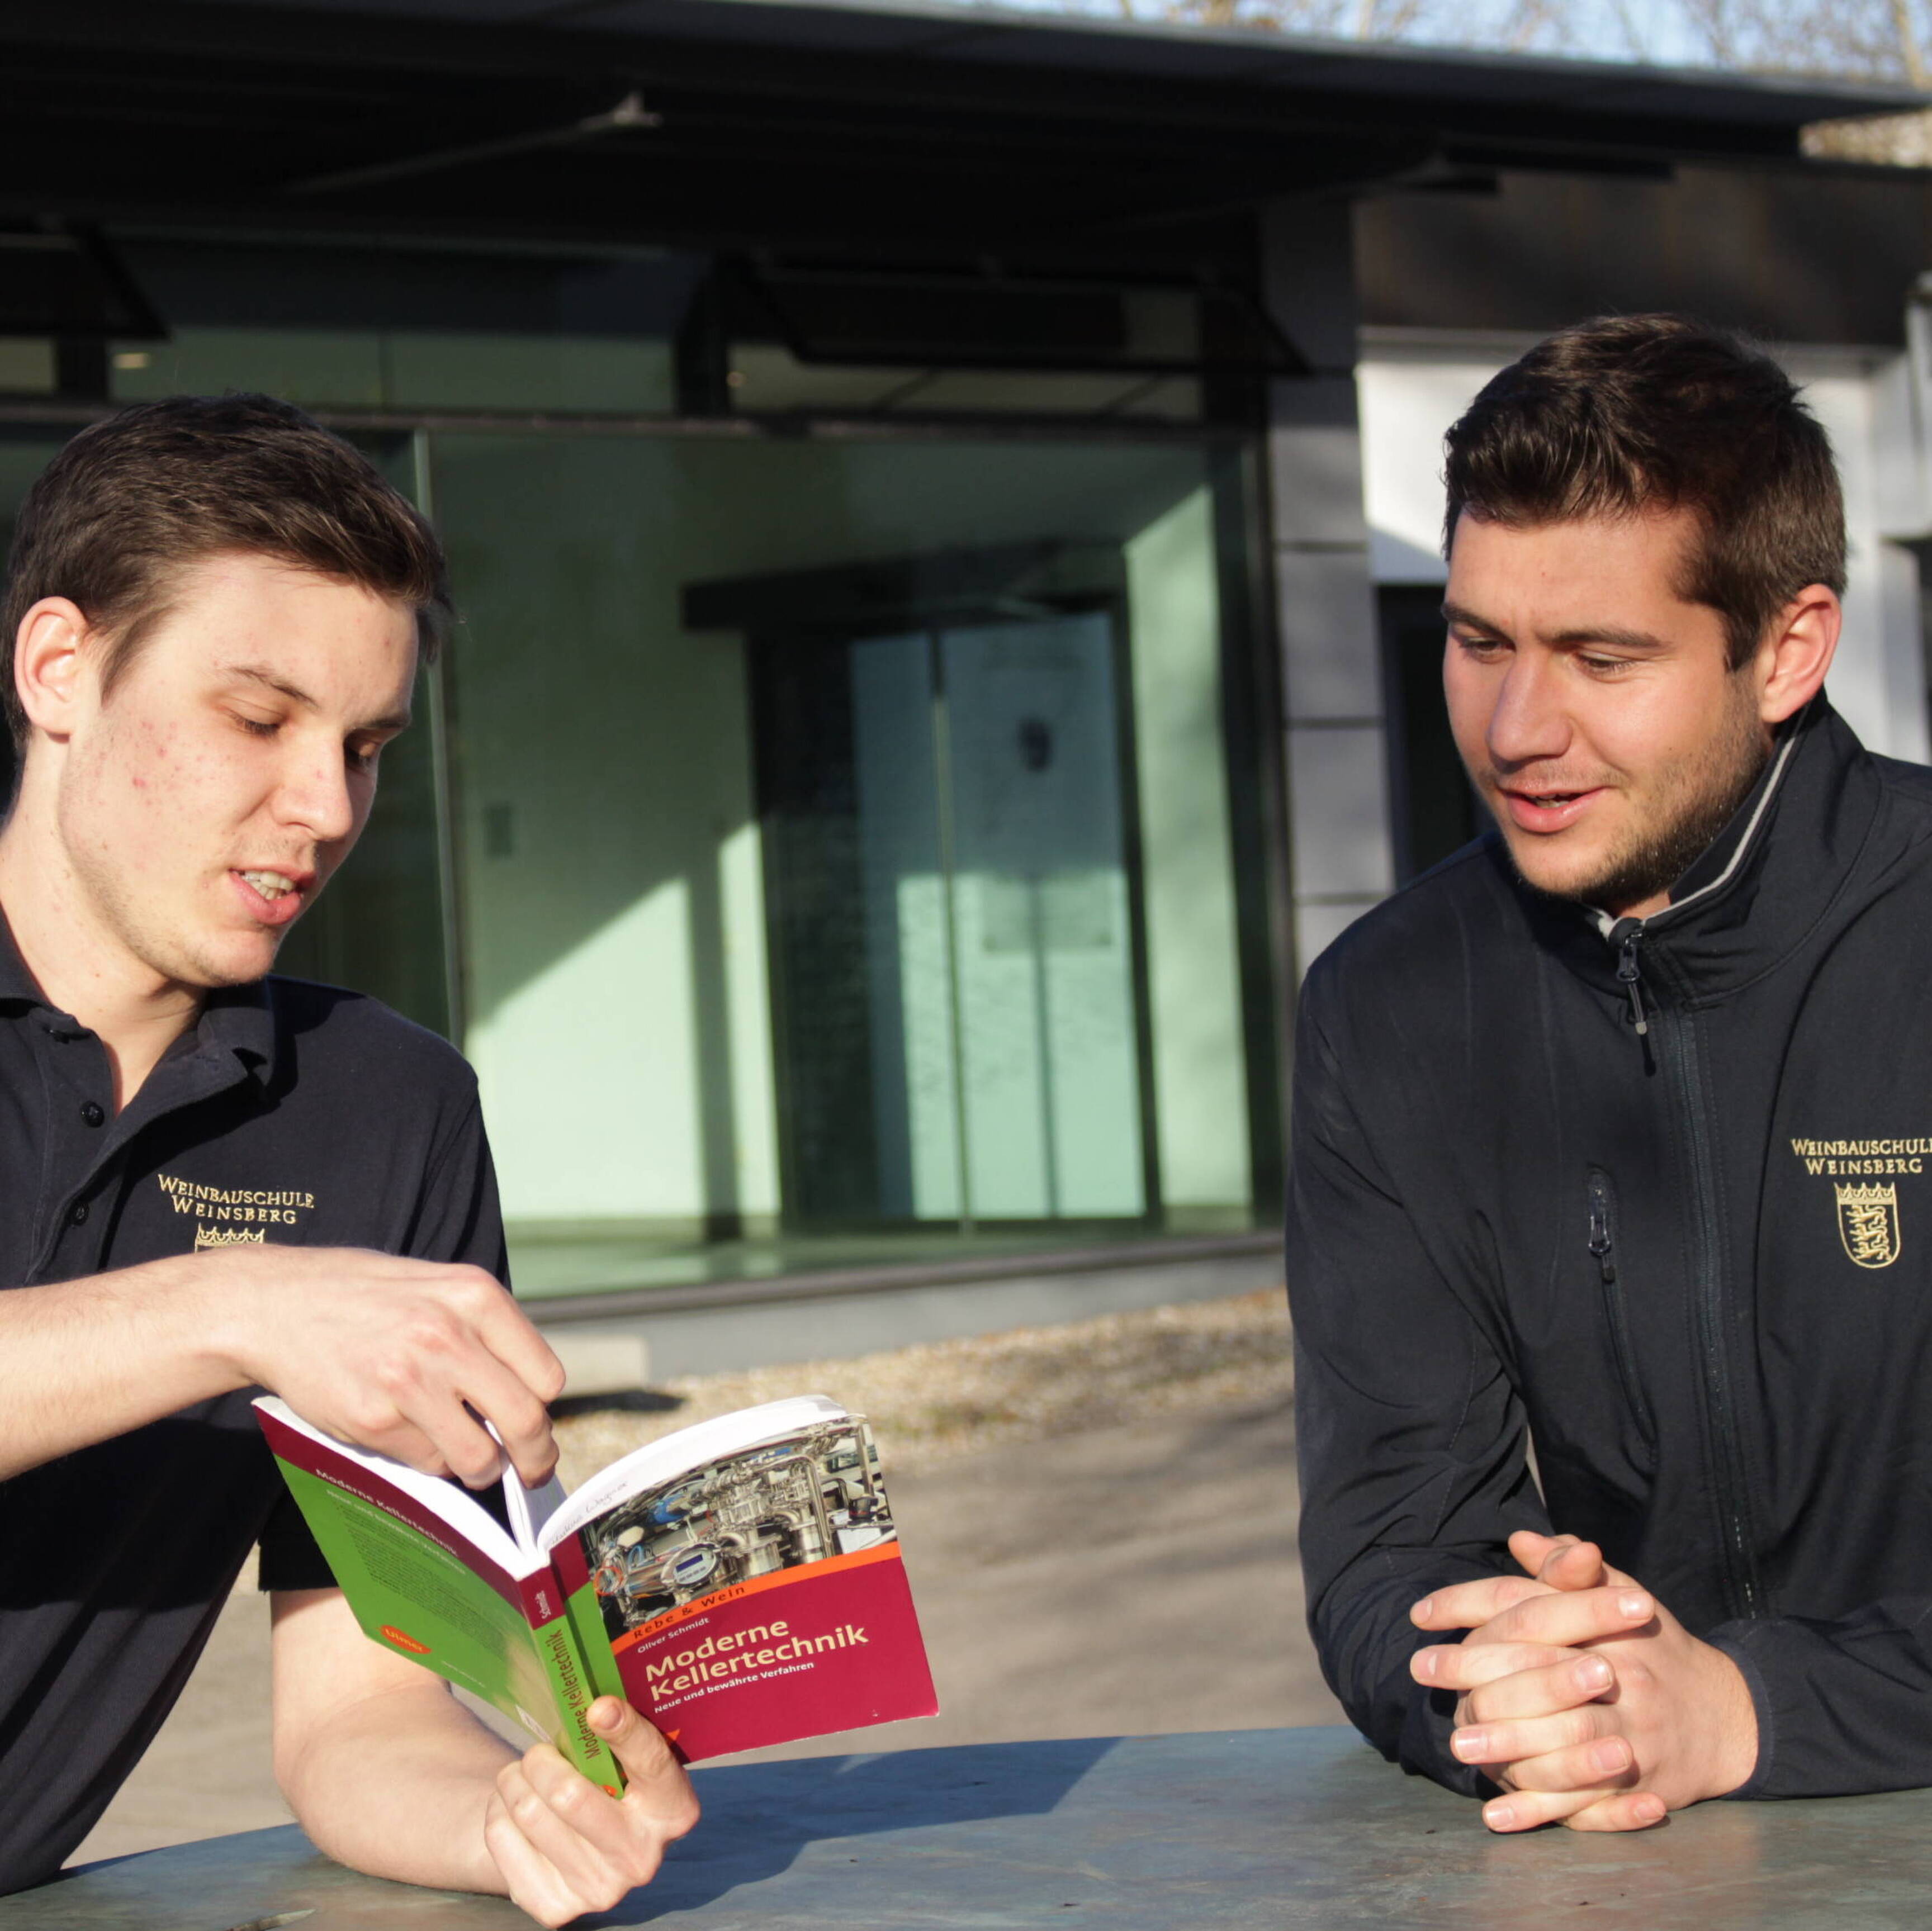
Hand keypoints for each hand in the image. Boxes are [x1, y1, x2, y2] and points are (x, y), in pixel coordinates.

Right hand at [198, 1243, 564, 1484]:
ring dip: (480, 1468)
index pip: (546, 1376)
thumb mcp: (437, 1288)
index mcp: (476, 1296)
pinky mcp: (373, 1419)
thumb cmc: (362, 1298)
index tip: (538, 1427)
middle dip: (533, 1457)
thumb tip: (528, 1397)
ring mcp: (410, 1380)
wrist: (273, 1305)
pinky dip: (427, 1460)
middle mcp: (449, 1336)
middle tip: (530, 1471)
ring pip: (478, 1457)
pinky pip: (426, 1463)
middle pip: (526, 1422)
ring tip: (468, 1458)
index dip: (544, 1410)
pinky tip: (407, 1433)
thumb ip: (483, 1333)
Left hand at [484, 1698, 700, 1925]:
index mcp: (675, 1811)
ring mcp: (600, 1890)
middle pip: (569, 1797)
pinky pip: (503, 1840)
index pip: (651, 1762)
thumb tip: (595, 1707)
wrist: (585, 1846)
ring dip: (514, 1781)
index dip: (624, 1731)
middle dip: (541, 1761)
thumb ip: (619, 1733)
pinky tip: (512, 1808)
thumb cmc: (611, 1782)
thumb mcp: (629, 1758)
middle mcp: (642, 1858)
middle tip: (537, 1752)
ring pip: (530, 1814)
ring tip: (520, 1774)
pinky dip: (499, 1811)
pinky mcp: (556, 1909)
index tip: (597, 1708)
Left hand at [1410, 1531, 1757, 1832]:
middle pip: (1544, 1682)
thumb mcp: (1620, 1592)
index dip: (1469, 1607)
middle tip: (1424, 1678)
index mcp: (1607, 1630)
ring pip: (1565, 1748)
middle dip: (1481, 1682)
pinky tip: (1497, 1816)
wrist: (1726, 1715)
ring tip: (1459, 1748)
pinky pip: (1585, 1808)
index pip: (1530, 1611)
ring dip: (1507, 1749)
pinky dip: (1539, 1814)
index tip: (1419, 1614)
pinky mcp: (1638, 1788)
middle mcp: (1621, 1684)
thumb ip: (1567, 1569)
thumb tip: (1519, 1540)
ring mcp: (1633, 1741)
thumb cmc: (1653, 1646)